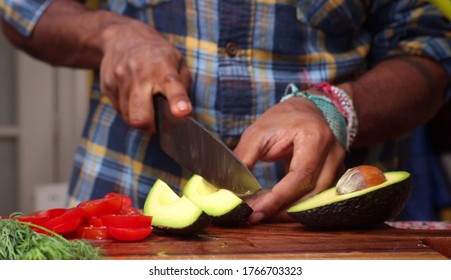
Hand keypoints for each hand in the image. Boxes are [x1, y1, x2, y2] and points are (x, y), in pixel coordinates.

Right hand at [99, 20, 191, 132]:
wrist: (123, 37)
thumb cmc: (157, 54)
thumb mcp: (178, 62)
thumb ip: (183, 87)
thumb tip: (183, 113)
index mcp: (163, 67)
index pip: (172, 86)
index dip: (177, 101)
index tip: (182, 112)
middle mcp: (140, 74)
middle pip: (140, 116)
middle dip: (150, 127)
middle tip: (157, 123)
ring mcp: (120, 80)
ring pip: (128, 118)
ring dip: (139, 119)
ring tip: (145, 104)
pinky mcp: (107, 86)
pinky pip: (119, 110)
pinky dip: (128, 111)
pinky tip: (133, 97)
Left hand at [234, 96, 345, 223]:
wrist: (304, 112)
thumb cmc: (281, 121)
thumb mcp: (258, 132)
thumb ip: (244, 156)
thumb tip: (231, 185)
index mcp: (315, 137)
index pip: (301, 175)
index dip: (278, 198)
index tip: (256, 210)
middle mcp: (332, 153)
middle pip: (312, 193)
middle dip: (282, 209)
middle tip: (255, 216)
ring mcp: (338, 165)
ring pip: (317, 200)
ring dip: (289, 211)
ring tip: (263, 213)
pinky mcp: (336, 176)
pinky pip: (319, 198)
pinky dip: (297, 206)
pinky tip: (278, 208)